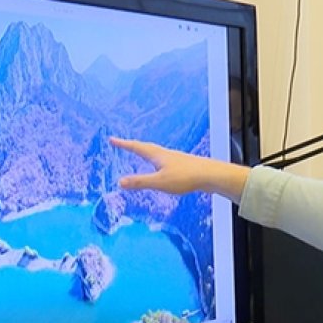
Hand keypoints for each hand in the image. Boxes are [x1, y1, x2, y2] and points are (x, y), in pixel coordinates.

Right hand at [109, 136, 249, 202]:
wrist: (210, 175)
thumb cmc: (185, 177)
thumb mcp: (159, 182)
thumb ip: (140, 182)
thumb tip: (120, 182)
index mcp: (157, 155)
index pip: (136, 147)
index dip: (123, 144)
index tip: (112, 139)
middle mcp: (165, 154)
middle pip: (145, 147)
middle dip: (132, 146)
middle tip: (123, 144)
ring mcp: (174, 159)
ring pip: (156, 153)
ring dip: (145, 152)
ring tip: (141, 152)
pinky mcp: (182, 166)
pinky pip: (164, 161)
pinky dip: (156, 161)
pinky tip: (162, 167)